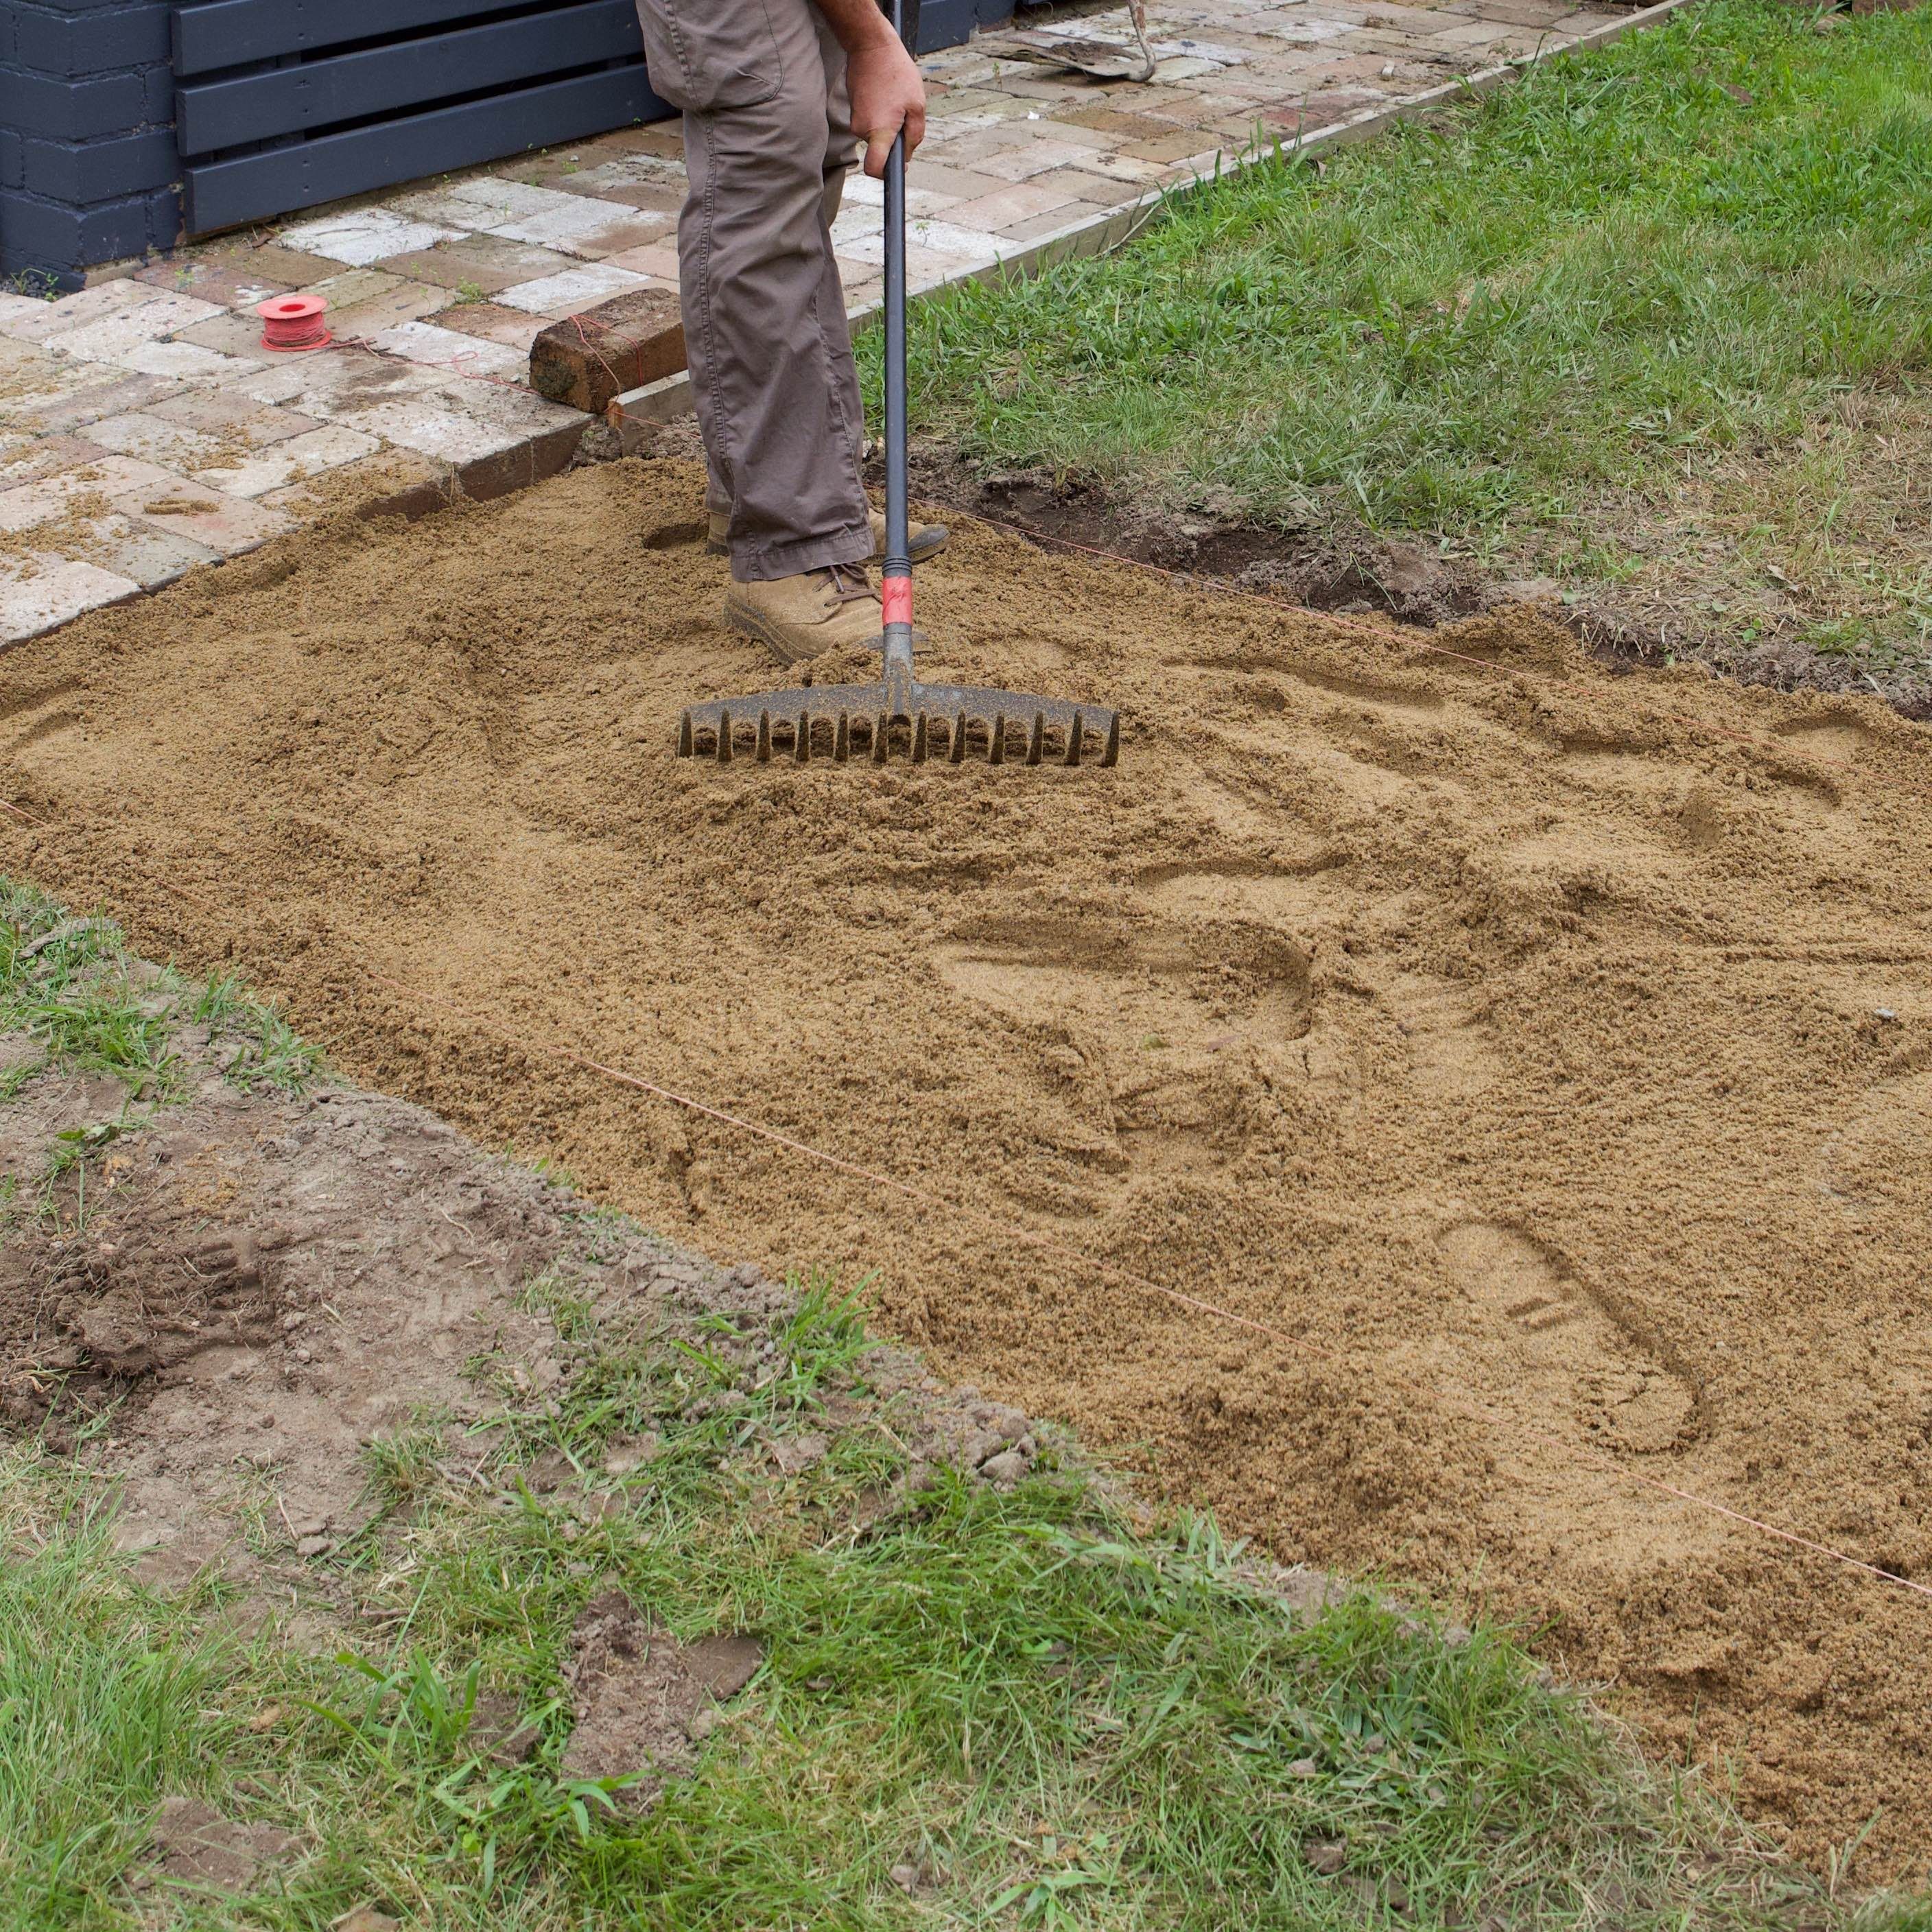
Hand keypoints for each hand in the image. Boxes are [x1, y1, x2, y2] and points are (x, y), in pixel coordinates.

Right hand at [846, 35, 926, 177]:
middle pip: (880, 151)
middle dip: (895, 140)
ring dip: (889, 124)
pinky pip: (871, 123)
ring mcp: (855, 120)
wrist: (871, 46)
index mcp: (879, 131)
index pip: (875, 169)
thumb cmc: (896, 72)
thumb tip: (906, 157)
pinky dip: (881, 114)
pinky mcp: (854, 110)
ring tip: (895, 100)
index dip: (886, 175)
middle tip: (904, 115)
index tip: (897, 169)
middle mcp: (862, 130)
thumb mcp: (917, 105)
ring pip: (877, 136)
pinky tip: (886, 95)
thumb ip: (915, 136)